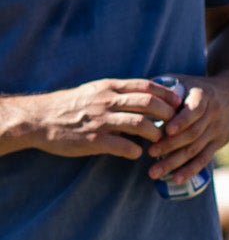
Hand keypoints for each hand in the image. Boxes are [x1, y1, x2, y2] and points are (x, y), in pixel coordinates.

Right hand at [22, 78, 182, 159]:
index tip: (178, 102)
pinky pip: (123, 146)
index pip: (146, 86)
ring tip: (159, 140)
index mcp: (109, 87)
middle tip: (175, 123)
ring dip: (155, 134)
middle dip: (167, 114)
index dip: (167, 94)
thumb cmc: (70, 105)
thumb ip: (118, 92)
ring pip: (140, 124)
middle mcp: (107, 101)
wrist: (39, 119)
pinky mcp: (94, 140)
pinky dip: (135, 151)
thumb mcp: (94, 90)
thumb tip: (145, 96)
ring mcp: (101, 120)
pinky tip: (137, 153)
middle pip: (149, 104)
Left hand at [148, 75, 228, 184]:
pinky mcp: (218, 144)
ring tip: (154, 172)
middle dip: (171, 145)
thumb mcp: (187, 81)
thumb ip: (165, 88)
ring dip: (175, 162)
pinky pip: (204, 159)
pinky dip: (190, 170)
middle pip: (193, 133)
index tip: (166, 130)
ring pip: (196, 149)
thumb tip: (137, 94)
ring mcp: (217, 131)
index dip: (182, 120)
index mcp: (205, 97)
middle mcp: (214, 115)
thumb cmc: (200, 88)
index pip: (195, 110)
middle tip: (150, 153)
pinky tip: (175, 179)